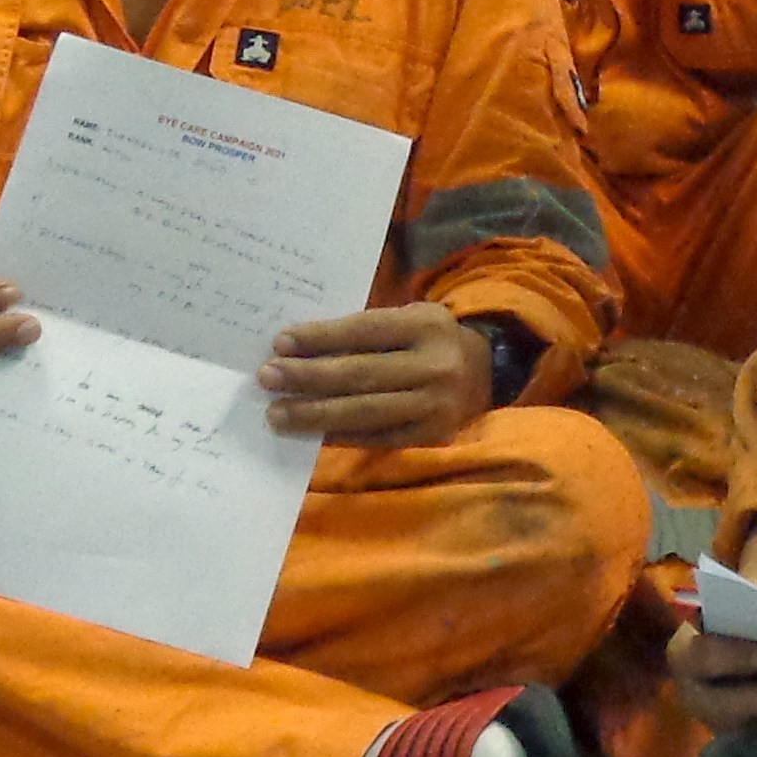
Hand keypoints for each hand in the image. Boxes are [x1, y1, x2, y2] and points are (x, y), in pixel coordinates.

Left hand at [258, 298, 487, 448]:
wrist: (489, 376)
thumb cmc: (432, 341)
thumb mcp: (411, 319)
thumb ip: (368, 330)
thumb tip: (303, 349)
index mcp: (427, 325)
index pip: (364, 331)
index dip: (320, 337)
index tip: (280, 343)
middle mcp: (434, 366)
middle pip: (359, 374)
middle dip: (307, 377)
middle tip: (267, 377)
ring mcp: (434, 406)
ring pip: (363, 412)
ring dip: (314, 414)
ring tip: (277, 413)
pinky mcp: (430, 437)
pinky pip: (375, 437)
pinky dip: (339, 435)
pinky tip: (310, 432)